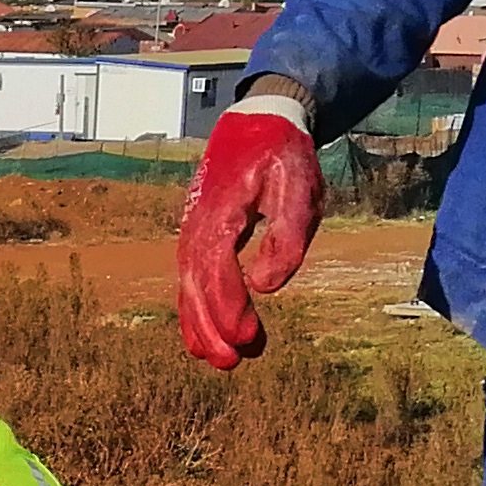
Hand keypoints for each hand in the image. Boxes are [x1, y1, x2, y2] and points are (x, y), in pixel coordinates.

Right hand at [174, 98, 325, 367]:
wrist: (257, 123)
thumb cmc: (282, 157)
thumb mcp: (299, 187)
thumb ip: (287, 235)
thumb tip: (266, 287)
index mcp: (222, 211)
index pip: (218, 267)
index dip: (230, 305)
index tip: (248, 337)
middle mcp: (197, 224)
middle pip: (194, 284)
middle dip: (210, 326)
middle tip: (232, 363)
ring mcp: (192, 230)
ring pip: (187, 285)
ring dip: (200, 325)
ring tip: (219, 360)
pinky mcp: (198, 236)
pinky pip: (190, 279)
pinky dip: (193, 310)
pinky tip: (204, 336)